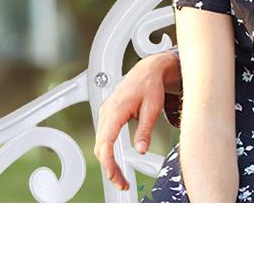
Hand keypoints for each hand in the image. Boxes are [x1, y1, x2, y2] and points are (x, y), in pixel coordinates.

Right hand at [93, 51, 178, 190]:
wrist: (148, 70)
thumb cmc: (151, 85)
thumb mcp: (153, 108)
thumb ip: (145, 130)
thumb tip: (141, 149)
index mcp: (116, 110)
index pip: (106, 142)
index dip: (108, 162)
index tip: (114, 175)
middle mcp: (107, 112)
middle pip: (101, 147)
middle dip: (109, 168)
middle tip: (122, 183)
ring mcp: (105, 113)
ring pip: (101, 144)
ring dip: (108, 162)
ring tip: (120, 177)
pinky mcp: (108, 116)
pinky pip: (104, 138)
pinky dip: (108, 152)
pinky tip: (116, 162)